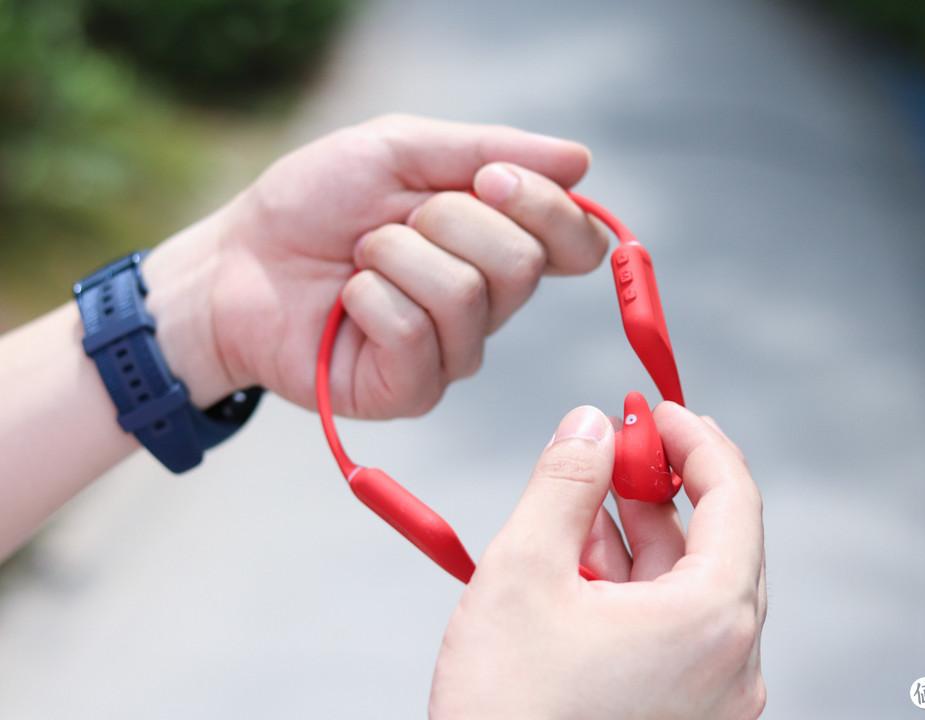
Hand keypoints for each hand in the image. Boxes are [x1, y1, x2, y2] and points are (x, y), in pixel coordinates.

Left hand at [140, 114, 607, 413]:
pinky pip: (414, 334)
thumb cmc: (314, 204)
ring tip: (359, 260)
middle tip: (391, 221)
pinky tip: (345, 302)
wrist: (237, 262)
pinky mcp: (412, 390)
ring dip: (394, 255)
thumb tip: (581, 161)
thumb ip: (487, 150)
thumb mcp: (397, 150)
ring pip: (465, 294)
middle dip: (445, 221)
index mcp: (498, 243)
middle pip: (522, 263)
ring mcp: (454, 352)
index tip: (490, 178)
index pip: (577, 242)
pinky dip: (367, 299)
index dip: (548, 208)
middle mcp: (490, 303)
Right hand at [429, 403, 766, 719]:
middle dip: (663, 485)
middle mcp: (730, 664)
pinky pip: (672, 632)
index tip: (653, 408)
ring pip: (687, 587)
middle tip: (614, 444)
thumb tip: (588, 426)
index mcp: (712, 621)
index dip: (694, 439)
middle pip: (716, 541)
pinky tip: (583, 560)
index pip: (735, 497)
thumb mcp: (524, 573)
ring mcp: (712, 701)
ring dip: (640, 535)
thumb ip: (563, 484)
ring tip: (582, 499)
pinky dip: (634, 588)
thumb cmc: (507, 713)